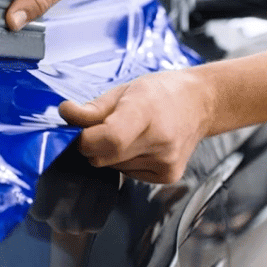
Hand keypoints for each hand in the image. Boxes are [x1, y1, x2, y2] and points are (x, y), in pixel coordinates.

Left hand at [58, 70, 215, 183]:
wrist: (200, 103)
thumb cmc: (160, 93)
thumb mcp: (123, 90)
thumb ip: (92, 108)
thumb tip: (66, 113)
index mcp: (146, 111)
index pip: (109, 139)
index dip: (86, 139)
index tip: (79, 131)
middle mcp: (160, 141)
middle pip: (103, 157)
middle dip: (93, 145)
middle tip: (104, 127)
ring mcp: (165, 162)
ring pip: (112, 168)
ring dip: (110, 154)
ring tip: (130, 132)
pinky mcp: (168, 176)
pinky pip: (127, 174)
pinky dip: (125, 161)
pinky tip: (141, 145)